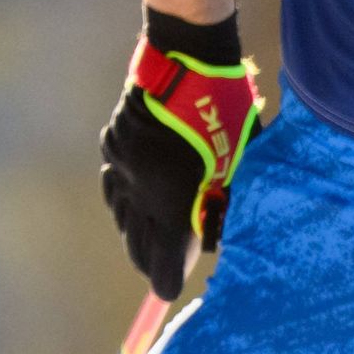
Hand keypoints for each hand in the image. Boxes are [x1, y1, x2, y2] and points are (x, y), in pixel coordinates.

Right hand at [100, 12, 265, 297]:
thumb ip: (225, 202)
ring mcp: (123, 165)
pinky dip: (122, 196)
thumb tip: (216, 232)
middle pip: (137, 241)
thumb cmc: (226, 113)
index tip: (167, 291)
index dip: (166, 278)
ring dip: (133, 229)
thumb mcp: (239, 164)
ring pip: (121, 212)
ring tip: (144, 241)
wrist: (187, 62)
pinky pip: (114, 180)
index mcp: (172, 202)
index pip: (162, 258)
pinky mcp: (114, 142)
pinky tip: (129, 202)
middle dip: (149, 261)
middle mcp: (140, 190)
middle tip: (159, 271)